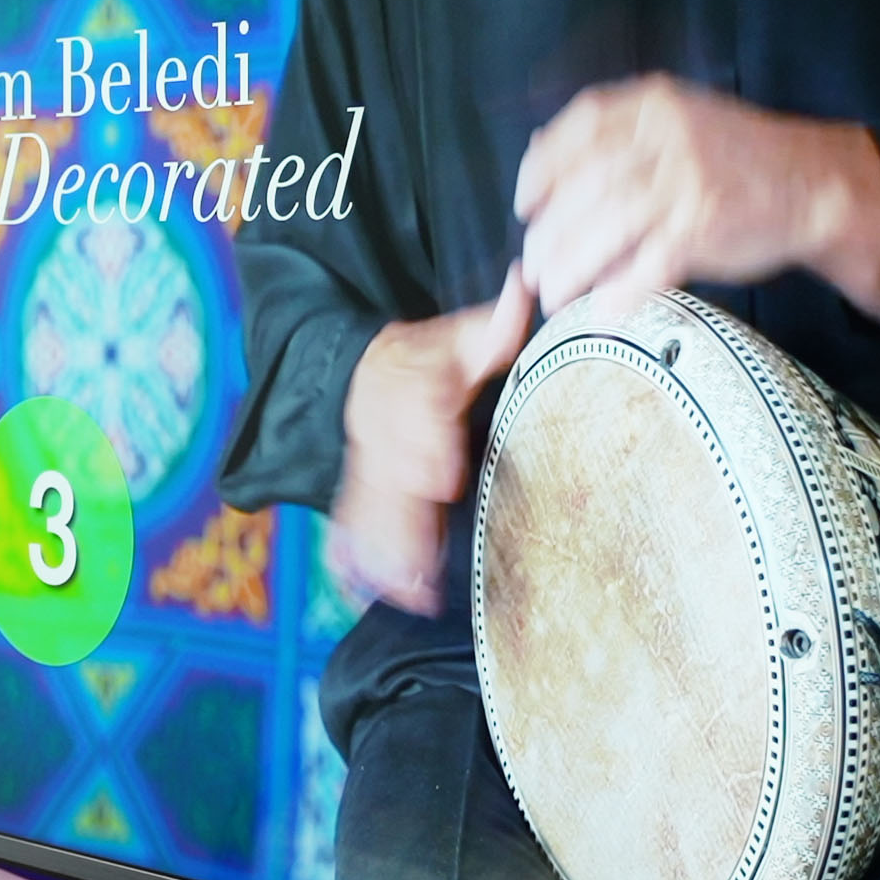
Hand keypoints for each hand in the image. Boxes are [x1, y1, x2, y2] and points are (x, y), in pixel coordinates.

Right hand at [329, 266, 531, 615]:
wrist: (368, 371)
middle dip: (405, 516)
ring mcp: (368, 464)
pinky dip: (351, 559)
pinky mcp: (360, 489)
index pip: (415, 417)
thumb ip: (495, 326)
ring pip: (372, 507)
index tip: (441, 478)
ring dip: (385, 550)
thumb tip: (527, 288)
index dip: (426, 448)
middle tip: (423, 559)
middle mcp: (382, 430)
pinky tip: (361, 592)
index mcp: (409, 388)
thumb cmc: (429, 359)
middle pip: (390, 474)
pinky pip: (351, 523)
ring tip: (408, 590)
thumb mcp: (460, 338)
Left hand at [514, 74, 879, 323]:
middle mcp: (668, 138)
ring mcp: (687, 182)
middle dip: (550, 234)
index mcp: (655, 105)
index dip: (540, 171)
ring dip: (572, 268)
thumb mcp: (678, 120)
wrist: (818, 184)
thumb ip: (615, 133)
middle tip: (532, 267)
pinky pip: (647, 265)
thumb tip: (537, 154)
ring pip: (606, 228)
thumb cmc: (737, 158)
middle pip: (585, 187)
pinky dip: (619, 293)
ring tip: (554, 294)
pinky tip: (601, 312)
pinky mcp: (704, 227)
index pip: (577, 130)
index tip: (524, 206)